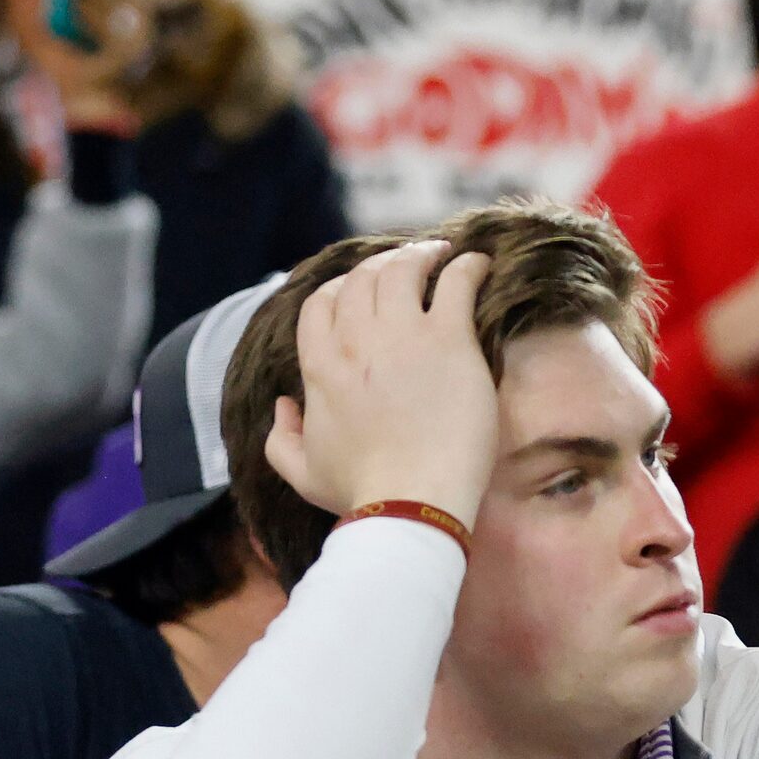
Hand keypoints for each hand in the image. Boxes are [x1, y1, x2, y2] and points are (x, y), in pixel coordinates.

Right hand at [263, 241, 498, 527]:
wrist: (411, 504)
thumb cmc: (361, 494)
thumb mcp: (303, 472)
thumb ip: (281, 439)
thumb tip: (283, 407)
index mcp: (319, 367)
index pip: (321, 303)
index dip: (341, 288)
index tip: (361, 289)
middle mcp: (356, 342)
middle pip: (362, 278)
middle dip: (382, 265)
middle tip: (407, 265)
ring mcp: (402, 336)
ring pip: (402, 269)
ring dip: (420, 254)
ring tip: (440, 255)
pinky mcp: (449, 340)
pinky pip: (456, 282)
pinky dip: (467, 266)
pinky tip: (478, 265)